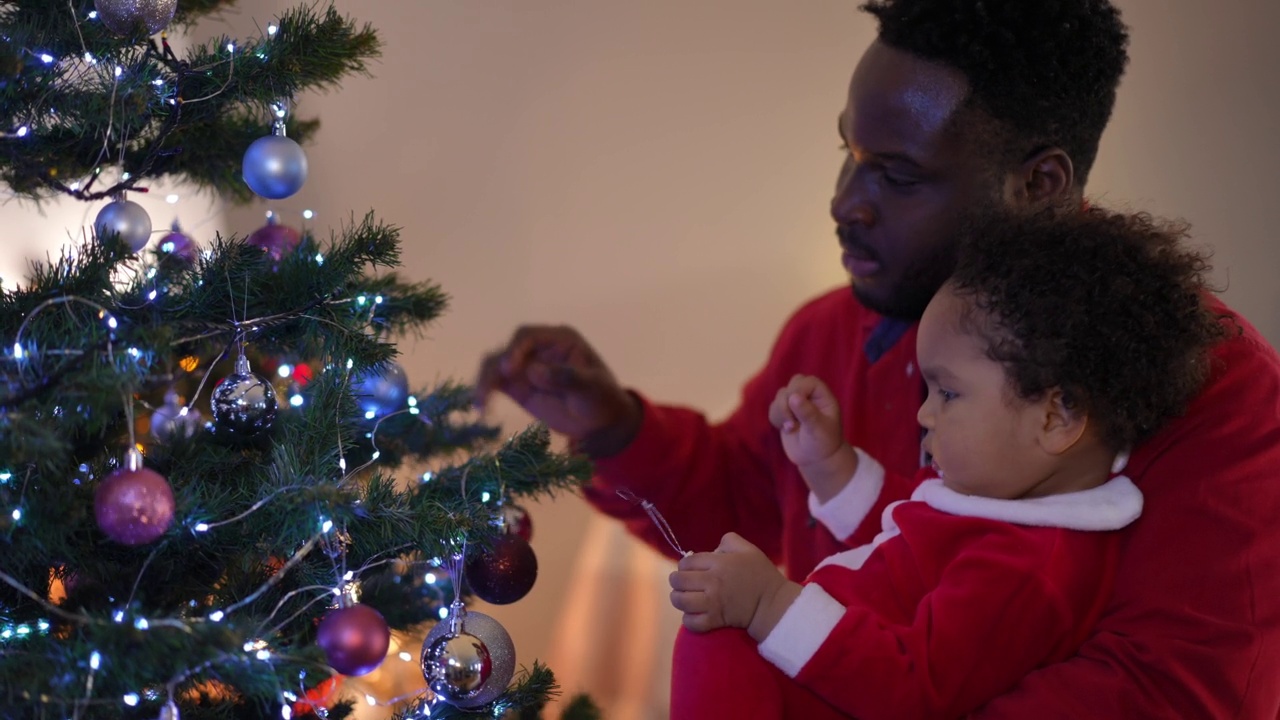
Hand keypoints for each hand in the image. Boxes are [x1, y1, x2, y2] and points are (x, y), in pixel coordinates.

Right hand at [474, 325, 640, 455]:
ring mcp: (525, 366)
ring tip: (480, 403)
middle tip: (489, 388)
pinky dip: (485, 392)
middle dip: (495, 367)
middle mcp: (538, 349)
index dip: (514, 349)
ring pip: (495, 366)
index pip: (528, 336)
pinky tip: (481, 407)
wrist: (600, 422)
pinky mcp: (517, 385)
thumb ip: (567, 377)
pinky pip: (495, 383)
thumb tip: (534, 372)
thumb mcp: (592, 387)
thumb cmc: (601, 398)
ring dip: (484, 380)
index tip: (508, 369)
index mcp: (559, 339)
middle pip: (507, 349)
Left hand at [668, 532, 795, 639]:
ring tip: (684, 598)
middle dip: (676, 581)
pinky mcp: (715, 620)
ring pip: (680, 601)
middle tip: (683, 583)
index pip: (686, 562)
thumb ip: (729, 541)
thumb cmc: (761, 575)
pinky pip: (691, 622)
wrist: (773, 603)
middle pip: (678, 580)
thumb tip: (712, 549)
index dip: (684, 565)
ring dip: (678, 599)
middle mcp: (712, 582)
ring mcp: (712, 603)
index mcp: (719, 563)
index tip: (689, 569)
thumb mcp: (748, 549)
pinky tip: (693, 614)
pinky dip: (688, 619)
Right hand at [768, 374, 858, 501]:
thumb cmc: (824, 443)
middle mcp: (809, 396)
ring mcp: (796, 403)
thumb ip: (807, 412)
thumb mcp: (818, 429)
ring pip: (780, 395)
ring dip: (781, 412)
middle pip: (792, 384)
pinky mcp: (784, 412)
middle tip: (792, 420)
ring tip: (790, 428)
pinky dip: (775, 418)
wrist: (816, 459)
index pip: (807, 381)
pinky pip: (773, 407)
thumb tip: (793, 397)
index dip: (798, 391)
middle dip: (787, 401)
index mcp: (822, 396)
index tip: (795, 408)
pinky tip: (786, 429)